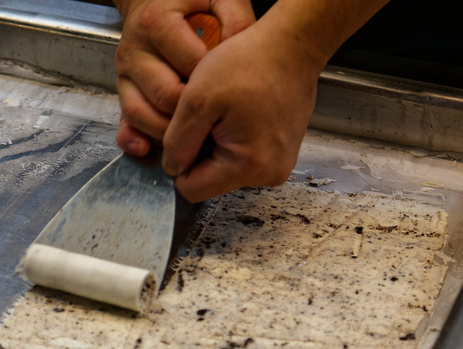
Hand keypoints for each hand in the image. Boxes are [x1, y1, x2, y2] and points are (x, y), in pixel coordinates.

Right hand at [112, 0, 255, 155]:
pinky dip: (135, 141)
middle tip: (219, 130)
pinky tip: (149, 152)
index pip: (190, 68)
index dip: (215, 90)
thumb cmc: (190, 2)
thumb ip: (237, 21)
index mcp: (157, 24)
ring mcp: (125, 73)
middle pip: (165, 97)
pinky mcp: (122, 89)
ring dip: (167, 135)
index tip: (235, 104)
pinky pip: (124, 121)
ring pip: (140, 114)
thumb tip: (248, 54)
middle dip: (194, 119)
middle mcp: (135, 50)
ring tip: (194, 143)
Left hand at [162, 16, 326, 201]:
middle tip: (209, 115)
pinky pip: (240, 157)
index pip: (191, 190)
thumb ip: (177, 142)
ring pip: (222, 169)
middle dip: (199, 151)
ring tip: (225, 111)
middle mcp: (269, 174)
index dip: (179, 162)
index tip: (188, 130)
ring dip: (214, 143)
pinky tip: (237, 112)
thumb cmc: (251, 63)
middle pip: (208, 181)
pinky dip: (231, 138)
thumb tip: (171, 169)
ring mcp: (277, 165)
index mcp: (249, 167)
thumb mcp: (197, 100)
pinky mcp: (279, 153)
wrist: (291, 45)